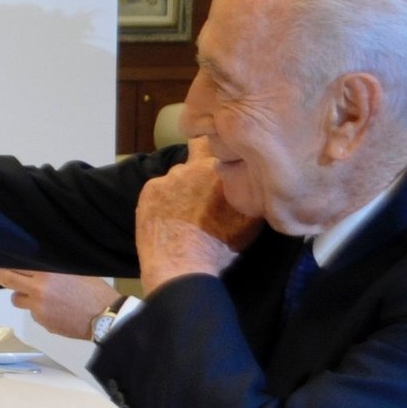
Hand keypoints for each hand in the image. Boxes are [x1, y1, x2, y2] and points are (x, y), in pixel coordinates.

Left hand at [0, 270, 121, 340]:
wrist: (106, 318)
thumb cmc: (94, 291)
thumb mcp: (74, 271)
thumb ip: (51, 269)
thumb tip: (34, 266)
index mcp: (47, 274)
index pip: (16, 266)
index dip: (5, 265)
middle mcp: (38, 291)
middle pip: (7, 281)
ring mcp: (38, 309)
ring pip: (18, 300)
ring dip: (23, 297)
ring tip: (40, 296)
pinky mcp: (43, 323)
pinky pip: (34, 314)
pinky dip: (41, 311)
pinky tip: (57, 310)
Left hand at [134, 157, 260, 294]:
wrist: (182, 265)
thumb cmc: (221, 245)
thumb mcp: (249, 218)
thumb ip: (250, 192)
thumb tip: (257, 182)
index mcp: (219, 170)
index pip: (219, 143)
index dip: (220, 145)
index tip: (222, 152)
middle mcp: (192, 167)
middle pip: (196, 155)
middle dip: (200, 166)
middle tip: (203, 187)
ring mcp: (168, 178)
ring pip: (177, 176)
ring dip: (181, 186)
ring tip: (184, 210)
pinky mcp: (149, 191)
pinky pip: (159, 190)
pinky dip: (163, 200)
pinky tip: (167, 217)